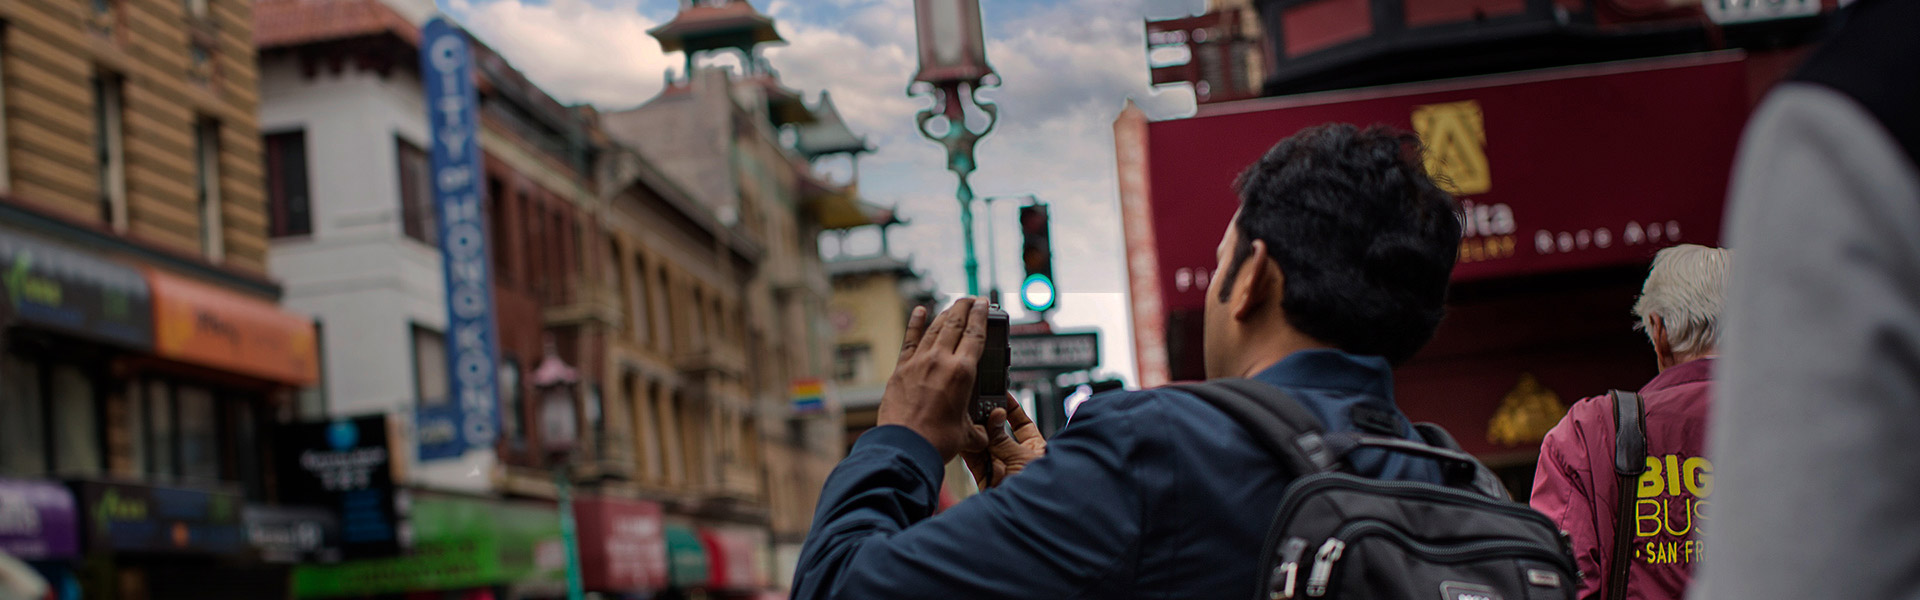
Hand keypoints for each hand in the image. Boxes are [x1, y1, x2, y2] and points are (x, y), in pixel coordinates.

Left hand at [876, 298, 991, 461]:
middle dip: (964, 307)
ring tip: (953, 306)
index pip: (975, 334)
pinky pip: (910, 340)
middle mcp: (940, 360)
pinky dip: (915, 323)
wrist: (905, 446)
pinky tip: (919, 311)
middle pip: (955, 323)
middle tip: (970, 299)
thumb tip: (987, 432)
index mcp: (962, 373)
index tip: (983, 303)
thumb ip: (981, 430)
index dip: (981, 315)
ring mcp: (918, 362)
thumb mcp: (969, 436)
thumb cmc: (936, 441)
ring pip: (934, 328)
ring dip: (945, 314)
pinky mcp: (901, 369)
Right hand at [964, 396, 1046, 489]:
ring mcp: (1002, 468)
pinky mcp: (987, 480)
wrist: (1028, 521)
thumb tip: (995, 416)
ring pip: (985, 444)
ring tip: (967, 415)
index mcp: (1037, 450)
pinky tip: (963, 433)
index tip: (1000, 394)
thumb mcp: (1024, 458)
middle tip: (978, 404)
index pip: (1022, 423)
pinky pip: (975, 460)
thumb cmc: (1042, 492)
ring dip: (977, 431)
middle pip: (1000, 432)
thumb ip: (1004, 438)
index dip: (1011, 408)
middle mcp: (1018, 458)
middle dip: (989, 419)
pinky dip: (968, 447)